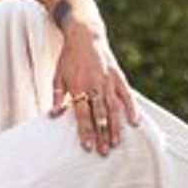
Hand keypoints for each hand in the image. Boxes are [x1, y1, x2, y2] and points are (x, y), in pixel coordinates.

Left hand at [47, 24, 140, 155]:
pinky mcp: (118, 76)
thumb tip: (52, 115)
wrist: (84, 35)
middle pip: (98, 114)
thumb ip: (56, 96)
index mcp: (78, 86)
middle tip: (104, 151)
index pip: (81, 114)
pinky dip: (132, 108)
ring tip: (116, 143)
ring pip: (113, 108)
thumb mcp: (57, 75)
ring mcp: (108, 81)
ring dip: (115, 126)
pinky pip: (127, 95)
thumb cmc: (68, 58)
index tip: (87, 147)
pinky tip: (135, 122)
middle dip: (101, 134)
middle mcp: (94, 85)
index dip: (85, 131)